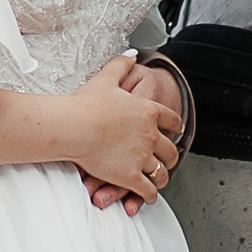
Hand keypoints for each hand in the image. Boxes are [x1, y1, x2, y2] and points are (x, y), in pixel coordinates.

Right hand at [66, 55, 179, 208]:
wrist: (74, 126)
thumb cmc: (86, 104)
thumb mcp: (107, 78)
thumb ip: (121, 65)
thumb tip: (131, 55)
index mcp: (148, 111)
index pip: (171, 119)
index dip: (175, 126)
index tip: (176, 130)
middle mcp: (150, 134)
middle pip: (170, 149)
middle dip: (171, 156)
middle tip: (169, 159)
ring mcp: (141, 156)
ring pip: (161, 171)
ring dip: (162, 176)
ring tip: (160, 179)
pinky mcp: (130, 175)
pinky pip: (147, 190)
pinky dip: (150, 195)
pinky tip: (148, 196)